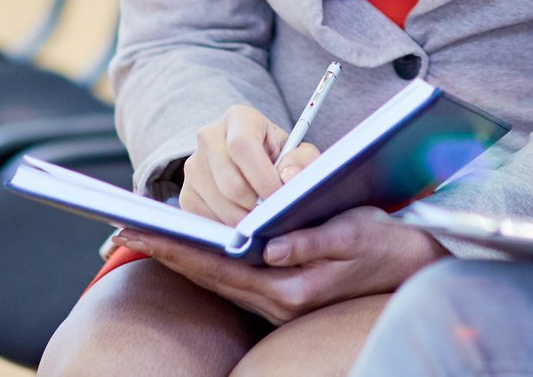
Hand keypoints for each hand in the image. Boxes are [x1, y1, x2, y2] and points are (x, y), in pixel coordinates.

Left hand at [114, 208, 445, 323]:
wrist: (408, 264)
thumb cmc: (379, 240)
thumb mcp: (351, 234)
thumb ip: (310, 244)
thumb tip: (269, 250)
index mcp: (290, 289)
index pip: (220, 267)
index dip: (178, 248)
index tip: (143, 230)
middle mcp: (277, 302)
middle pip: (208, 276)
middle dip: (166, 252)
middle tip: (125, 231)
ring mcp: (276, 301)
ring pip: (215, 279)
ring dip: (180, 257)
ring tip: (145, 236)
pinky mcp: (279, 293)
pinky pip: (231, 278)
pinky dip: (204, 261)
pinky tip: (187, 248)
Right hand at [179, 104, 321, 224]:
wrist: (253, 165)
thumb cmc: (278, 157)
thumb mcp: (297, 152)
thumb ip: (302, 161)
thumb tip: (289, 177)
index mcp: (239, 118)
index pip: (242, 146)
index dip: (262, 177)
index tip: (280, 196)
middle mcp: (209, 137)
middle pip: (230, 182)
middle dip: (256, 206)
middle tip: (273, 215)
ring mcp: (193, 166)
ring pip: (218, 205)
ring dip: (244, 220)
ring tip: (261, 218)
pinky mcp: (186, 194)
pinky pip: (206, 219)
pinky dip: (227, 227)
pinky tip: (242, 220)